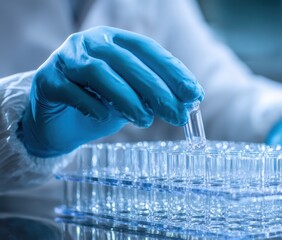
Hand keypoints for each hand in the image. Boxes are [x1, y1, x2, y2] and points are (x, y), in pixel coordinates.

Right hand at [18, 26, 203, 156]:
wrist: (57, 123)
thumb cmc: (98, 105)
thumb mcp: (131, 100)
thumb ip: (151, 97)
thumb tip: (185, 104)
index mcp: (113, 40)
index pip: (147, 50)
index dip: (172, 70)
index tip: (194, 93)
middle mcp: (89, 43)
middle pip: (127, 61)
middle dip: (156, 89)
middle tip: (176, 113)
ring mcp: (65, 59)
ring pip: (100, 72)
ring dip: (127, 97)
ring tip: (145, 120)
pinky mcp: (46, 81)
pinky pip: (70, 90)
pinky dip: (90, 104)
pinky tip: (104, 116)